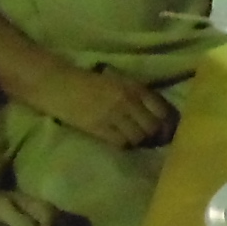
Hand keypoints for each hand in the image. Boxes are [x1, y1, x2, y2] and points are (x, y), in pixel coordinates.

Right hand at [31, 63, 176, 148]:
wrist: (59, 84)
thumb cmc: (88, 81)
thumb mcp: (117, 81)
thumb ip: (136, 94)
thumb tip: (157, 113)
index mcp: (134, 87)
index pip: (161, 109)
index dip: (168, 123)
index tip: (167, 130)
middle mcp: (127, 101)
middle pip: (153, 126)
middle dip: (155, 135)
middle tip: (152, 139)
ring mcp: (113, 115)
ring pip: (139, 136)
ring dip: (139, 140)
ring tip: (134, 139)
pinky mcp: (99, 127)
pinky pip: (121, 142)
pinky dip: (124, 144)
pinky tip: (120, 140)